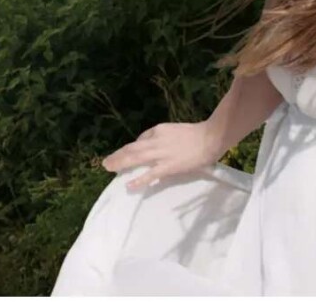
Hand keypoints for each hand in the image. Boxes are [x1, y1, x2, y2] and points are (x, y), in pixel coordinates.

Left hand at [102, 121, 224, 190]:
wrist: (210, 137)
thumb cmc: (196, 134)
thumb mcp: (175, 130)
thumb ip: (163, 137)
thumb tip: (151, 145)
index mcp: (159, 129)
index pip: (140, 139)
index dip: (130, 149)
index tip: (125, 156)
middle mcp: (156, 141)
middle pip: (132, 149)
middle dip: (118, 156)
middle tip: (105, 163)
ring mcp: (161, 154)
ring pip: (136, 159)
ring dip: (121, 164)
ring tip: (109, 169)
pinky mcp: (167, 167)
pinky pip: (149, 174)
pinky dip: (138, 180)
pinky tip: (129, 186)